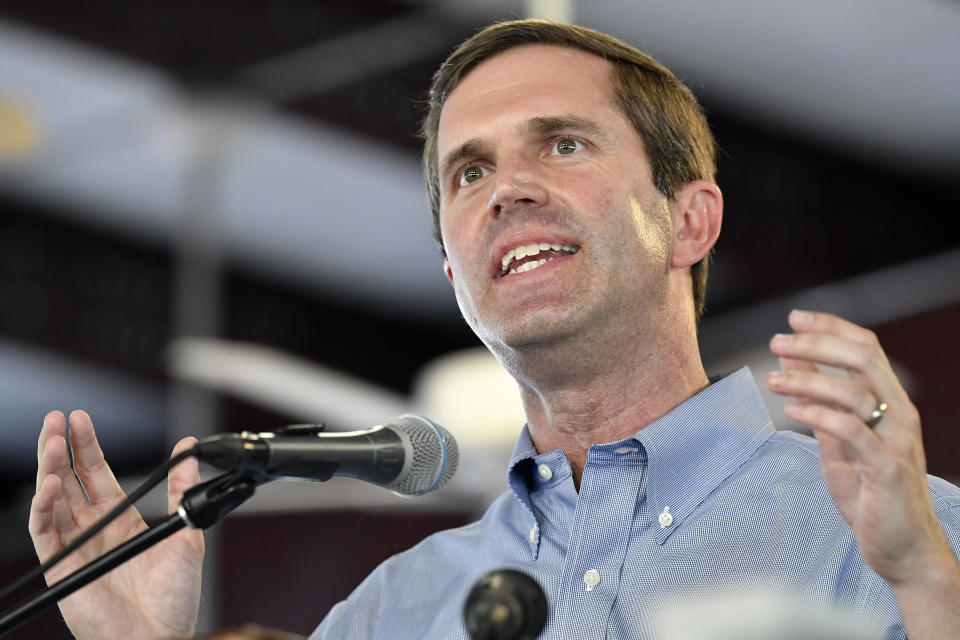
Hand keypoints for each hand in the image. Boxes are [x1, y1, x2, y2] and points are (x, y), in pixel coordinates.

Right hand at [29, 410, 204, 639]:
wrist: (163, 637)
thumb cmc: (175, 597)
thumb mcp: (186, 530)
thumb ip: (182, 489)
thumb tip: (189, 450)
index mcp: (121, 520)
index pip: (96, 474)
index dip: (87, 446)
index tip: (80, 418)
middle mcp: (94, 531)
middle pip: (69, 481)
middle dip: (61, 448)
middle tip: (56, 417)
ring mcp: (76, 549)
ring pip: (52, 501)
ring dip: (49, 469)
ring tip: (52, 440)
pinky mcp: (63, 570)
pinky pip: (46, 534)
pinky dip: (43, 509)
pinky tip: (48, 484)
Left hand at [765, 310, 954, 587]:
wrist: (903, 549)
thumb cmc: (869, 492)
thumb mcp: (837, 439)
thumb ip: (819, 401)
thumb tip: (792, 363)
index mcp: (891, 402)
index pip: (867, 348)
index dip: (832, 328)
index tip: (795, 318)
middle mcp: (900, 414)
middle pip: (862, 359)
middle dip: (816, 344)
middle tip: (776, 341)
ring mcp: (896, 440)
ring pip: (854, 391)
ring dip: (807, 380)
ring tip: (772, 380)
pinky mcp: (886, 468)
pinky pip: (850, 430)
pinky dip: (817, 415)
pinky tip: (790, 411)